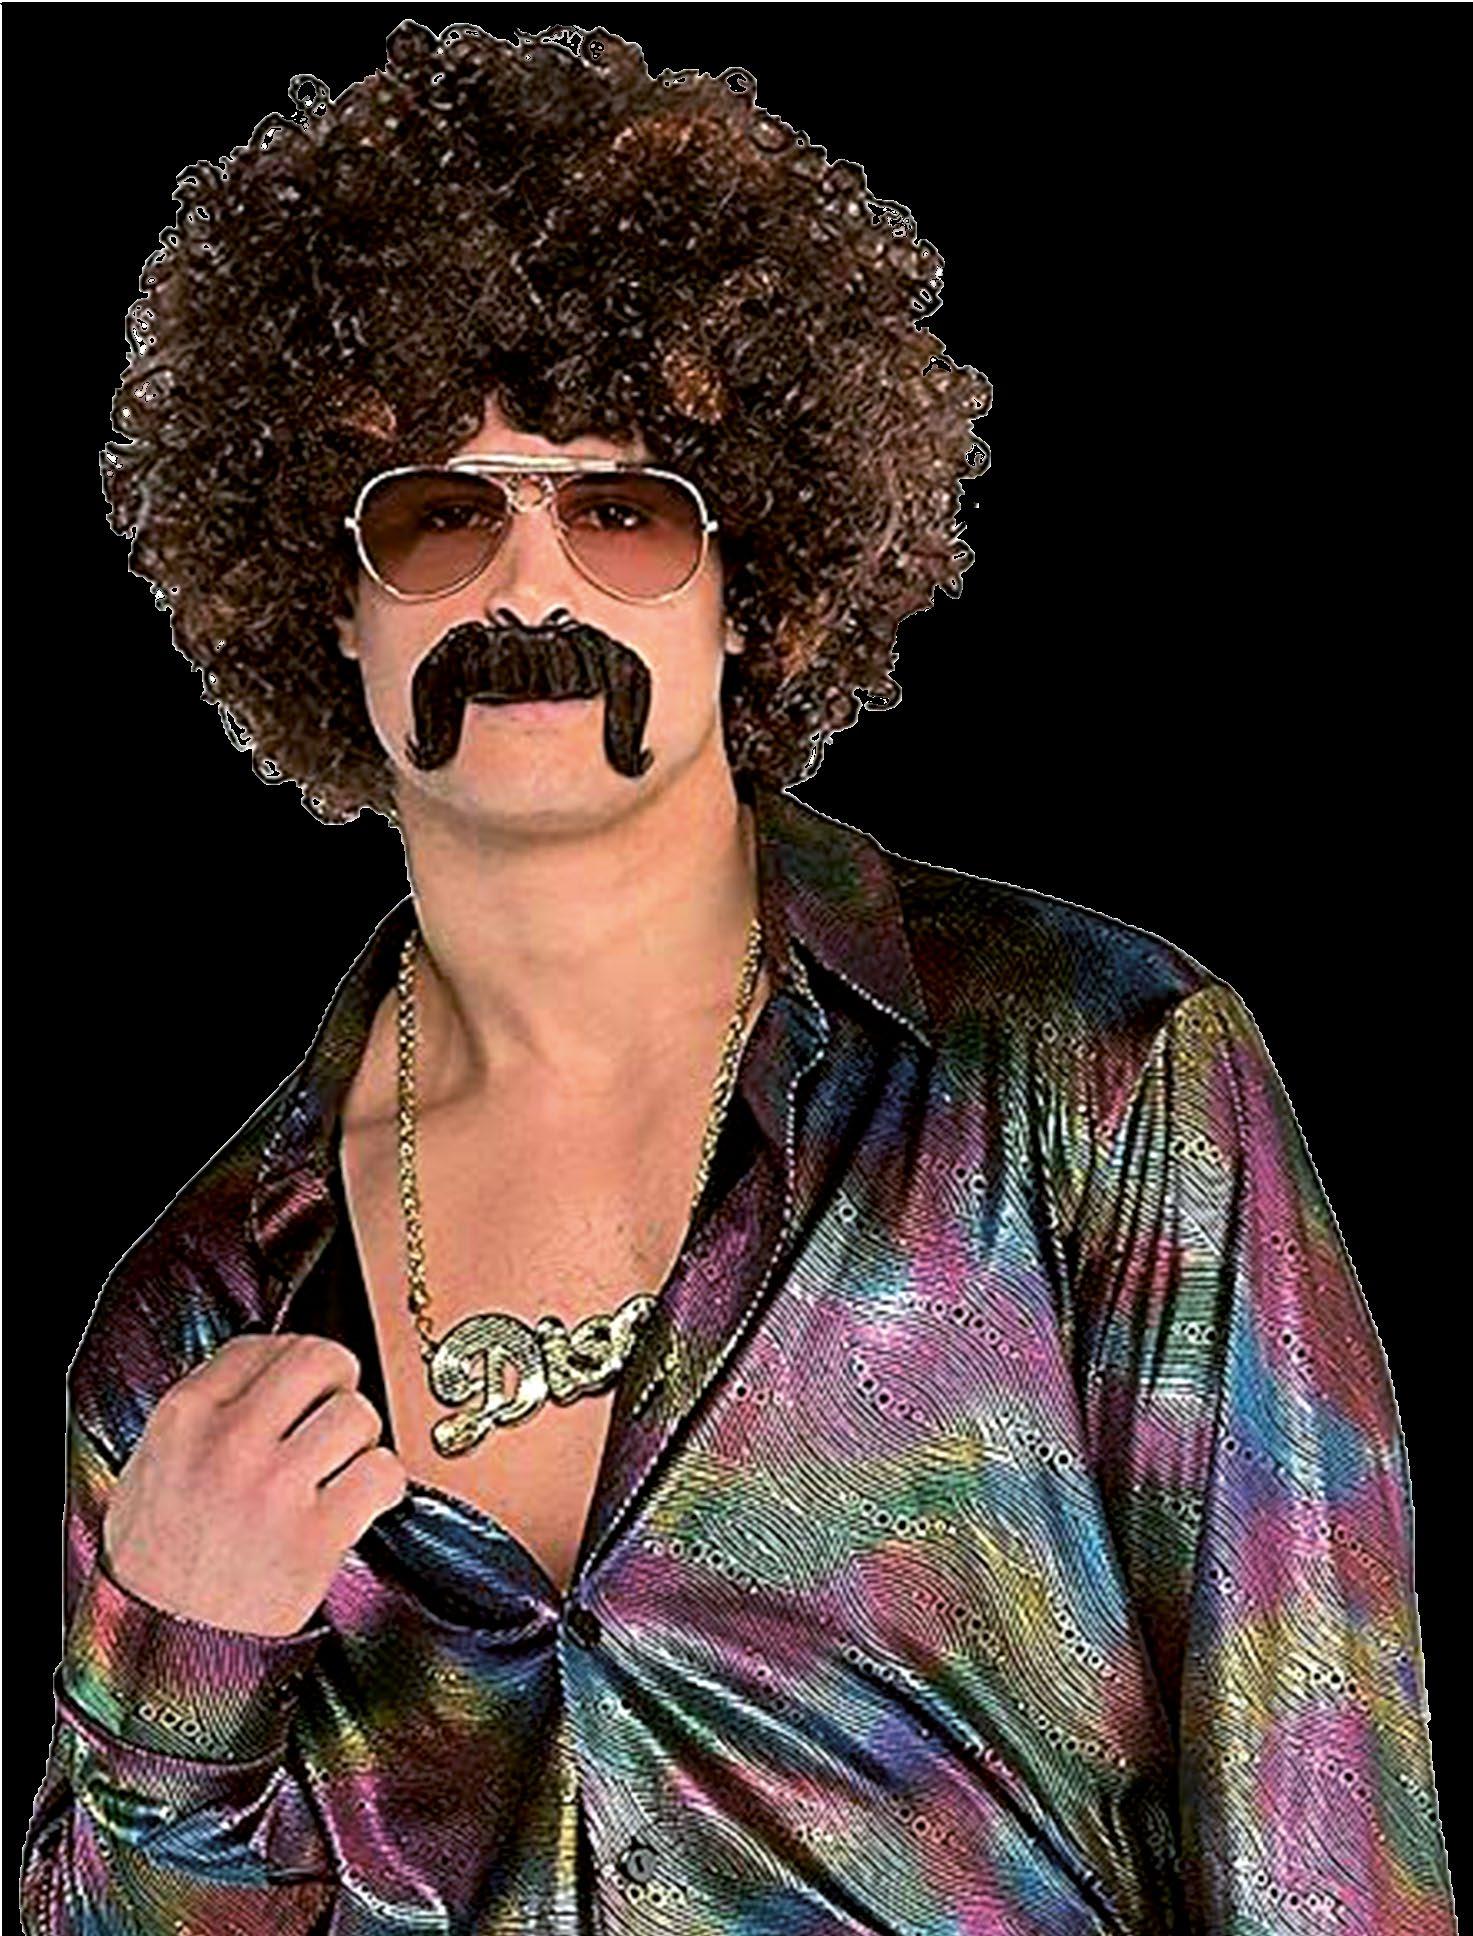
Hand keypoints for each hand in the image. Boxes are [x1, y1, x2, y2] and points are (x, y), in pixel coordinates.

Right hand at [101, 1332, 407, 1636]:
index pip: (261, 1345)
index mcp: (183, 1417)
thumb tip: (259, 1371)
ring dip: (360, 1442)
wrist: (163, 1657)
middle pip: (321, 1358)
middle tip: (331, 1416)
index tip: (296, 1391)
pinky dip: (384, 1485)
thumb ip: (200, 1415)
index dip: (288, 1364)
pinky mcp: (316, 1536)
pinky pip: (382, 1472)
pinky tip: (362, 1502)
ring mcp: (274, 1488)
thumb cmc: (156, 1568)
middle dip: (336, 1383)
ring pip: (358, 1413)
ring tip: (338, 1471)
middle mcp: (229, 1442)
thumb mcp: (148, 1471)